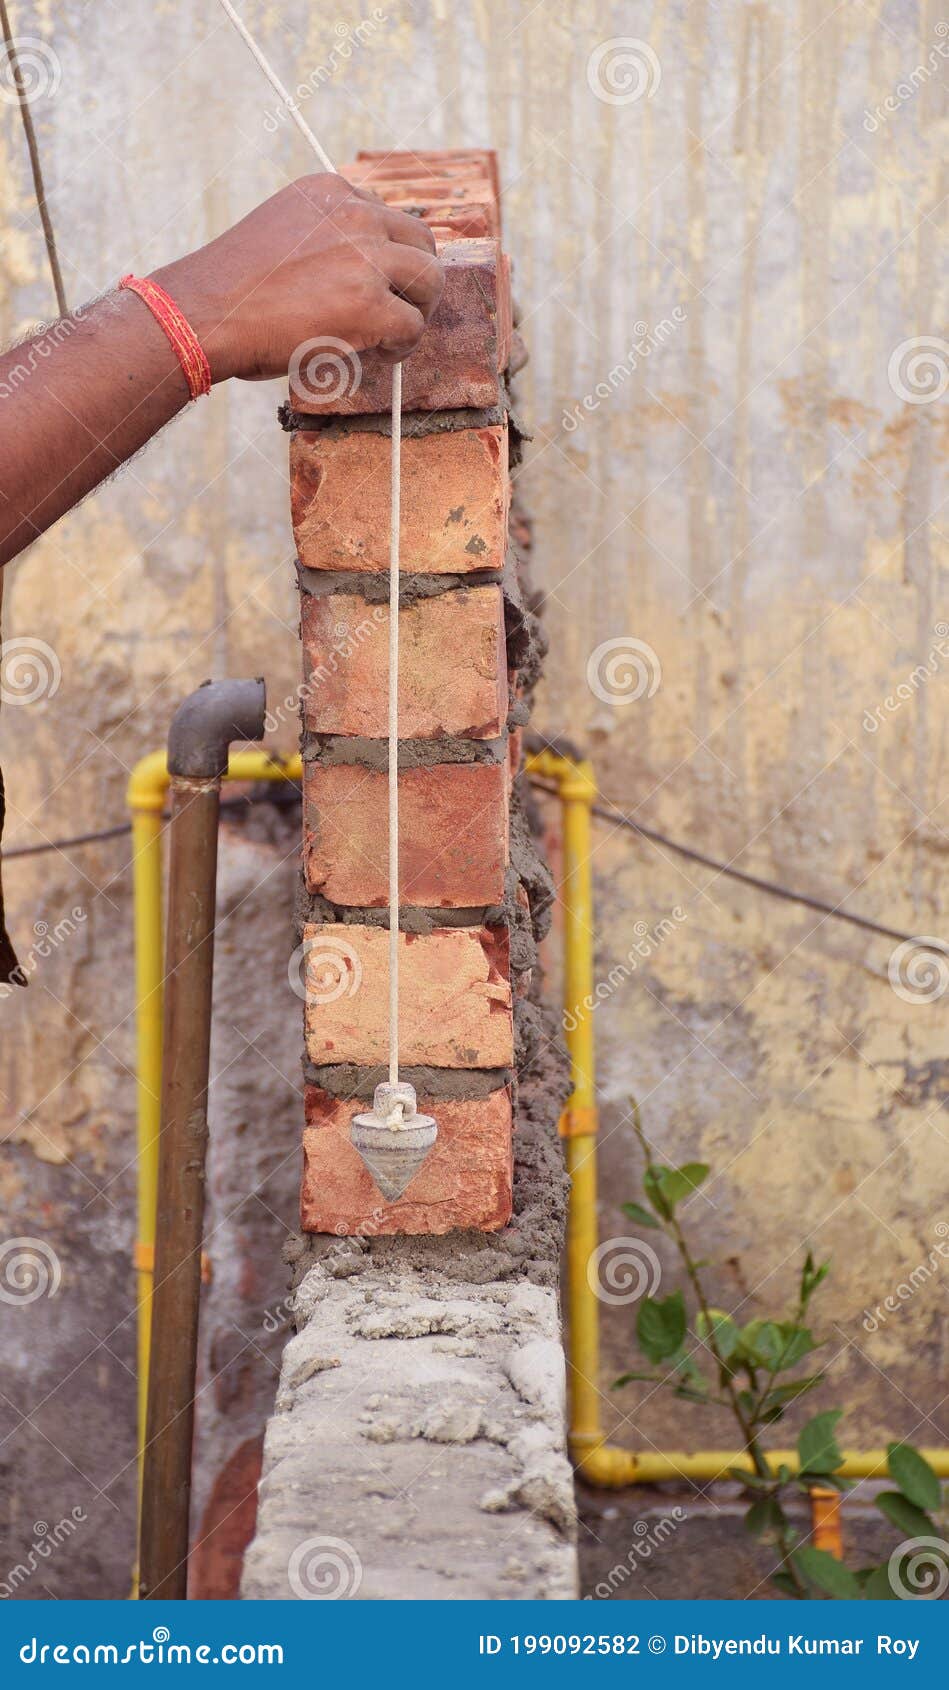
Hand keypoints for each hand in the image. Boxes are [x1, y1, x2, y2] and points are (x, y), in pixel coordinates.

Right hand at [151, 173, 444, 383]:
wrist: (205, 313)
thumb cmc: (234, 287)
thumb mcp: (284, 233)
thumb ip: (325, 238)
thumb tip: (362, 274)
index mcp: (330, 190)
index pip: (387, 216)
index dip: (388, 256)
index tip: (374, 283)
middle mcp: (354, 213)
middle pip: (422, 240)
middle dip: (416, 279)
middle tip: (400, 311)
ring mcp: (365, 257)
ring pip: (430, 279)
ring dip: (419, 311)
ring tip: (393, 335)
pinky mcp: (370, 304)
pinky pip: (412, 326)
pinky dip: (402, 346)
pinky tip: (379, 355)